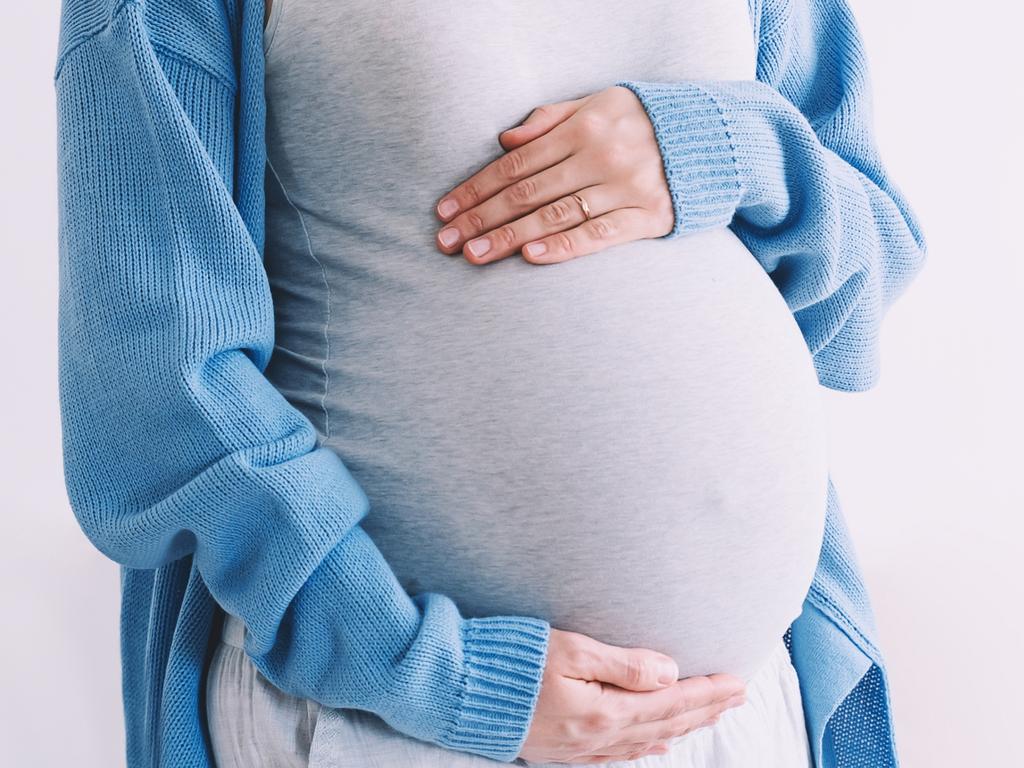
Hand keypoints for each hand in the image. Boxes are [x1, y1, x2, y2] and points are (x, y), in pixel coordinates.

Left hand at [434, 85, 674, 265]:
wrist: (716, 137)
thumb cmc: (645, 122)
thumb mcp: (600, 103)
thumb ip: (551, 119)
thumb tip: (504, 141)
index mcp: (583, 126)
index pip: (515, 163)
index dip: (476, 187)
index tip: (445, 210)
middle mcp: (601, 154)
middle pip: (527, 192)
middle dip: (481, 217)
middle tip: (447, 242)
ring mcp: (626, 186)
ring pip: (555, 215)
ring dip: (510, 236)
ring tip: (475, 255)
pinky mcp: (650, 215)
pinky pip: (600, 233)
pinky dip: (564, 245)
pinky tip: (531, 255)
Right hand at [518, 628, 745, 764]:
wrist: (456, 691)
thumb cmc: (509, 661)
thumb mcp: (569, 649)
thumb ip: (624, 663)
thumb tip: (670, 671)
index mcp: (604, 709)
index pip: (670, 700)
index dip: (707, 692)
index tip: (738, 682)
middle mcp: (598, 736)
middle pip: (666, 723)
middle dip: (705, 709)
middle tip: (738, 697)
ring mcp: (580, 747)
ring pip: (647, 740)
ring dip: (683, 727)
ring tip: (710, 717)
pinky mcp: (562, 749)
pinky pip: (619, 755)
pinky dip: (646, 749)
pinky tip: (658, 747)